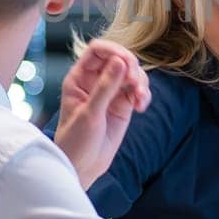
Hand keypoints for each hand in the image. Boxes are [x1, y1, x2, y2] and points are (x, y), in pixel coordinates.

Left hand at [52, 39, 150, 187]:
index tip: (126, 63)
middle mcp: (95, 81)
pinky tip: (140, 107)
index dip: (114, 51)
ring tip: (139, 100)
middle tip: (135, 84)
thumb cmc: (75, 142)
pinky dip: (143, 95)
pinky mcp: (122, 105)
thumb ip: (105, 87)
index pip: (97, 50)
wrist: (82, 167)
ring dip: (140, 82)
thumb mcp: (89, 114)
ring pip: (132, 73)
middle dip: (131, 68)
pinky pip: (138, 90)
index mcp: (79, 78)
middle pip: (119, 58)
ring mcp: (110, 92)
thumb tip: (119, 62)